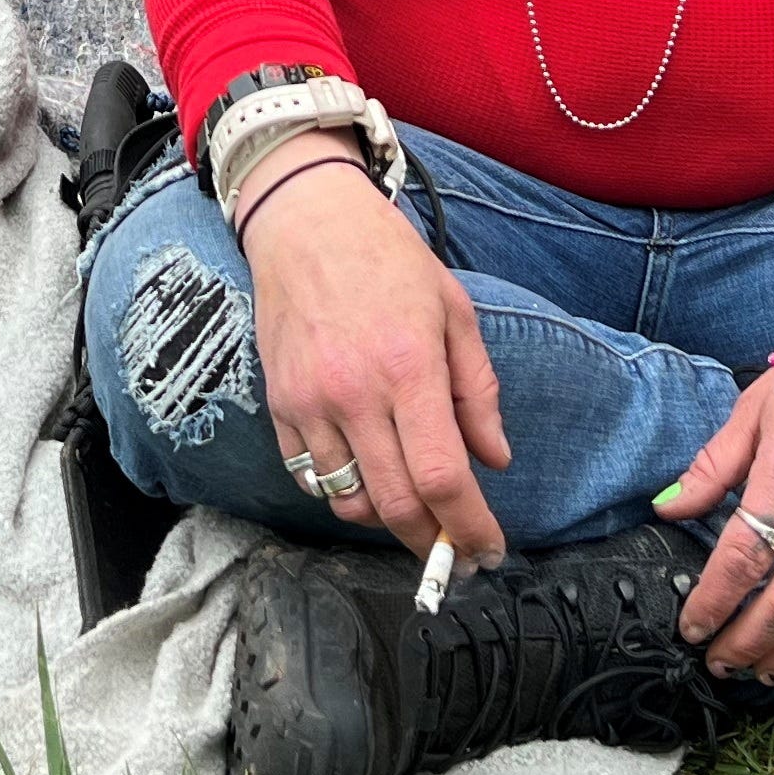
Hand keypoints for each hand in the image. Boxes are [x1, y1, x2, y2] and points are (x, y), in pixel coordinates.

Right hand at [235, 135, 511, 565]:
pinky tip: (368, 476)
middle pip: (395, 506)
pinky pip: (309, 478)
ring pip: (347, 503)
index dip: (469, 528)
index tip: (488, 551)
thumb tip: (495, 459)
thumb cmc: (388, 260)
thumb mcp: (454, 311)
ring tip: (413, 508)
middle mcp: (355, 395)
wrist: (305, 221)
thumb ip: (479, 391)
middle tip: (456, 553)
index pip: (442, 478)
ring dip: (386, 521)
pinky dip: (343, 493)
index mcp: (409, 369)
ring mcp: (309, 404)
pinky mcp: (278, 405)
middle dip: (431, 544)